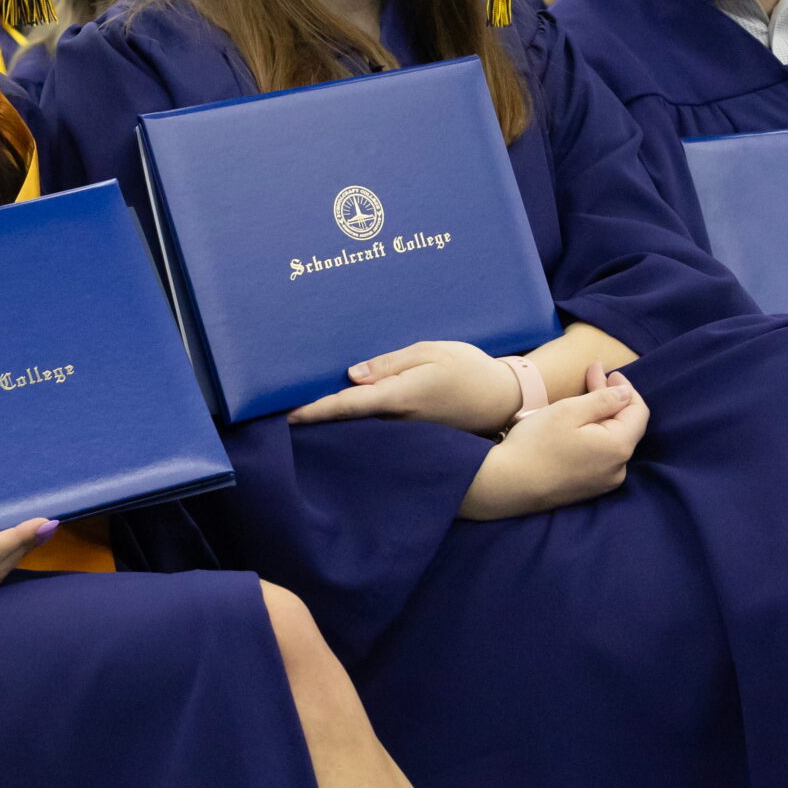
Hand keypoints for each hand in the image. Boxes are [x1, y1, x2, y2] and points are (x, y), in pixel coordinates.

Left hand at [288, 341, 524, 432]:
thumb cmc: (468, 368)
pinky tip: (344, 410)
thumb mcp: (429, 352)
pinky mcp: (414, 434)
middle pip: (349, 419)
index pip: (348, 405)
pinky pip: (379, 426)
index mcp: (400, 396)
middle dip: (319, 415)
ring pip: (363, 425)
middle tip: (282, 408)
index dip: (315, 410)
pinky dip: (359, 420)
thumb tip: (351, 375)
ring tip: (304, 408)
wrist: (505, 399)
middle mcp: (399, 420)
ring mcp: (406, 432)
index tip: (286, 414)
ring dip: (337, 418)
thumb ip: (389, 363)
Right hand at [459, 366, 647, 520]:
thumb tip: (626, 392)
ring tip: (584, 399)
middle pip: (626, 426)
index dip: (625, 388)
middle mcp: (619, 468)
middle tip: (592, 375)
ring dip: (602, 417)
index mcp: (618, 447)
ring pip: (613, 442)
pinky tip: (578, 427)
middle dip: (611, 399)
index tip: (608, 372)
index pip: (638, 411)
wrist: (507, 485)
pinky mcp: (589, 489)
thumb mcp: (569, 411)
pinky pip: (601, 457)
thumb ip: (603, 400)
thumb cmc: (536, 443)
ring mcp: (604, 482)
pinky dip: (595, 437)